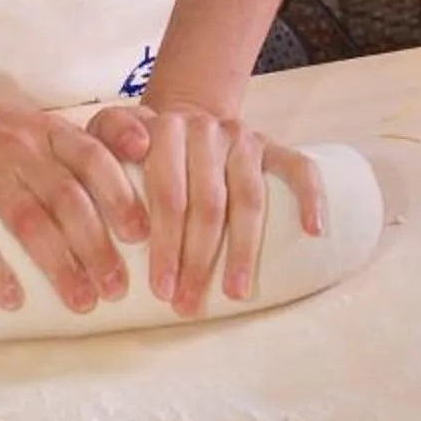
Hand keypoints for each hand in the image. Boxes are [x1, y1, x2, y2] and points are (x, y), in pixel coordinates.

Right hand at [0, 69, 146, 314]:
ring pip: (27, 221)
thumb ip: (77, 148)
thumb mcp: (34, 122)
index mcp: (45, 130)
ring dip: (58, 265)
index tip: (143, 234)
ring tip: (80, 302)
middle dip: (97, 247)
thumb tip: (139, 168)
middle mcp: (18, 149)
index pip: (92, 158)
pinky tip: (12, 300)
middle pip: (67, 199)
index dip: (120, 195)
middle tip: (118, 288)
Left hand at [87, 98, 324, 316]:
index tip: (159, 289)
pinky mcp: (272, 146)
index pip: (168, 193)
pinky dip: (310, 197)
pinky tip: (314, 230)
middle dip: (199, 259)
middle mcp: (208, 130)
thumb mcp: (107, 135)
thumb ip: (107, 139)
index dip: (165, 244)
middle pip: (208, 204)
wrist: (184, 116)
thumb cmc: (139, 144)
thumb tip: (134, 151)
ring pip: (250, 198)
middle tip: (189, 304)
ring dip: (244, 250)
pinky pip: (299, 168)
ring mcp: (243, 139)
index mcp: (167, 129)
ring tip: (236, 293)